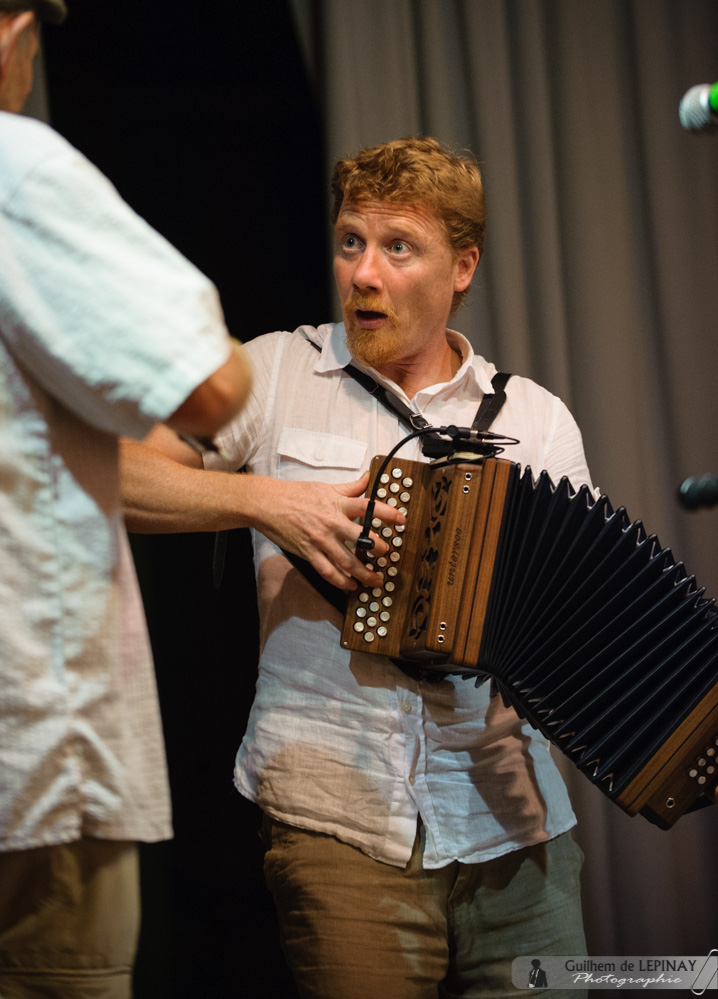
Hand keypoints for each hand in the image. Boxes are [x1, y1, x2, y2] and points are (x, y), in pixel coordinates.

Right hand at [251, 472, 405, 589]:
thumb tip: (368, 478)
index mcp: (338, 504)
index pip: (368, 508)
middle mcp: (332, 523)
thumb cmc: (296, 494)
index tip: (401, 521)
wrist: (268, 503)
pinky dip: (341, 581)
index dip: (387, 514)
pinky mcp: (308, 553)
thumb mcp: (326, 487)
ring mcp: (320, 540)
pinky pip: (328, 571)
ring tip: (375, 580)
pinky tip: (351, 585)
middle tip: (387, 556)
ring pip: (347, 561)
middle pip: (362, 539)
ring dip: (364, 573)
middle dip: (378, 550)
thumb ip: (350, 487)